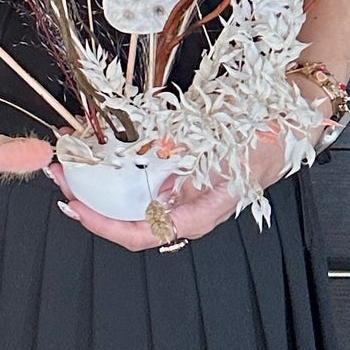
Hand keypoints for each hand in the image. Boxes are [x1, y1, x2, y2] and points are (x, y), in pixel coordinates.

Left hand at [56, 121, 293, 253]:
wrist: (291, 116)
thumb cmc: (267, 140)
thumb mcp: (233, 158)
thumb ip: (198, 178)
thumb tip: (158, 184)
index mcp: (196, 215)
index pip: (139, 233)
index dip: (103, 225)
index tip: (75, 206)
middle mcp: (182, 206)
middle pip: (123, 215)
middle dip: (86, 195)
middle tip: (59, 170)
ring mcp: (177, 187)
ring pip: (125, 191)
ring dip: (94, 173)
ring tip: (69, 148)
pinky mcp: (176, 167)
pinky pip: (137, 168)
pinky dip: (113, 155)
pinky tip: (95, 136)